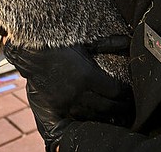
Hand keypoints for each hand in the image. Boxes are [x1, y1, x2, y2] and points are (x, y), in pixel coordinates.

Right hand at [4, 40, 133, 149]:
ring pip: (92, 115)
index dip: (125, 95)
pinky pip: (74, 118)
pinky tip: (92, 121)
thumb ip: (107, 43)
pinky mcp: (55, 106)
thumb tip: (126, 40)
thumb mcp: (84, 42)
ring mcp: (66, 101)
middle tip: (127, 109)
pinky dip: (84, 120)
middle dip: (120, 108)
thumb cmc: (58, 43)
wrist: (31, 51)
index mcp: (87, 74)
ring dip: (105, 117)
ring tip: (114, 116)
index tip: (129, 95)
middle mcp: (78, 91)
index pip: (114, 91)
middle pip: (106, 107)